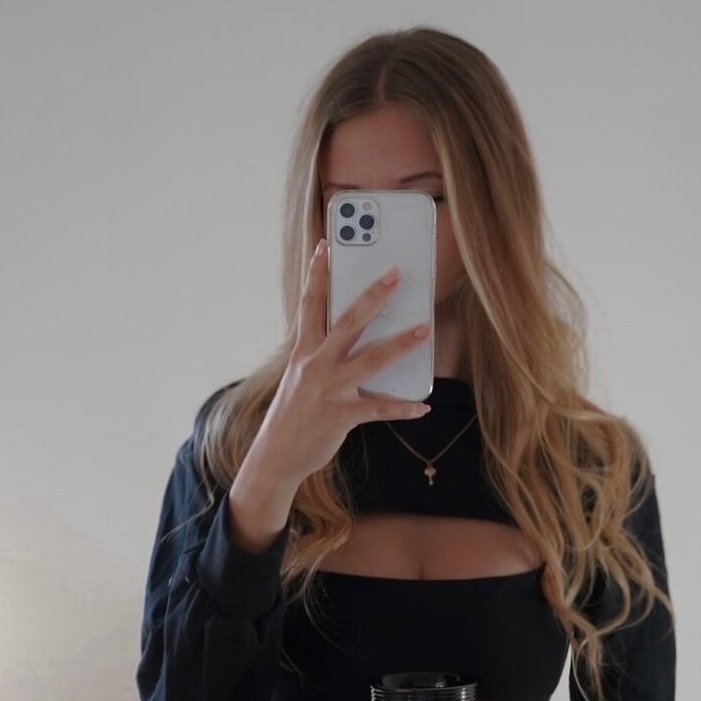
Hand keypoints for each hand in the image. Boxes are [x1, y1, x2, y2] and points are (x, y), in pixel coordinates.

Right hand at [256, 238, 432, 485]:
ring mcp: (329, 390)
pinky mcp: (341, 416)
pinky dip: (402, 408)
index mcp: (303, 352)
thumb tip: (358, 341)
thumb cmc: (293, 413)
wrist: (276, 455)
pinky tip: (422, 407)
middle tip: (396, 274)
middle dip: (373, 297)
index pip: (310, 305)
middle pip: (347, 323)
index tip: (326, 245)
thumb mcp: (300, 377)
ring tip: (425, 331)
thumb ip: (323, 356)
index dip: (317, 274)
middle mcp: (315, 366)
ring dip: (401, 345)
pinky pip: (378, 410)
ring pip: (370, 361)